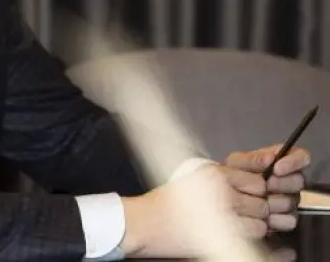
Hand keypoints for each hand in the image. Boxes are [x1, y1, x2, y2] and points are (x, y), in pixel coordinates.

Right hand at [120, 165, 277, 258]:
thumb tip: (255, 187)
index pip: (257, 181)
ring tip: (236, 223)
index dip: (255, 191)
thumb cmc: (166, 203)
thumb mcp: (194, 179)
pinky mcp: (222, 233)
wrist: (146, 223)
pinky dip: (247, 236)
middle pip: (262, 201)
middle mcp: (221, 190)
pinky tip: (232, 233)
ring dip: (254, 224)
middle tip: (241, 213)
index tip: (247, 197)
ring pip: (262, 220)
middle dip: (257, 209)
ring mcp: (223, 212)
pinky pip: (252, 235)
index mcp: (214, 173)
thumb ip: (223, 180)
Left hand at [225, 144, 309, 231]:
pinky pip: (290, 220)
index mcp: (280, 161)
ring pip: (293, 201)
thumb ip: (253, 159)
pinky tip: (263, 217)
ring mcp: (291, 199)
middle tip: (265, 186)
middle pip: (299, 181)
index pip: (302, 156)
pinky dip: (275, 219)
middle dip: (281, 184)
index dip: (294, 162)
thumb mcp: (236, 162)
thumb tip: (270, 158)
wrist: (226, 200)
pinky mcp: (288, 218)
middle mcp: (290, 179)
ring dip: (274, 202)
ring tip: (258, 201)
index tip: (277, 169)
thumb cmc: (231, 175)